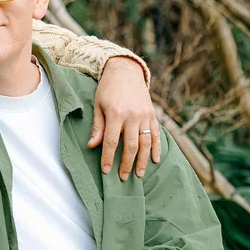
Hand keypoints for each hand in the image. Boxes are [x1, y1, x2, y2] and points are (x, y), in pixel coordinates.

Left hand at [89, 56, 160, 180]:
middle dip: (126, 164)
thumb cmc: (108, 89)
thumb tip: (92, 146)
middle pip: (131, 145)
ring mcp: (144, 115)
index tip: (106, 171)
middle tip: (123, 178)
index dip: (108, 158)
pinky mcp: (152, 114)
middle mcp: (132, 115)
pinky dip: (156, 148)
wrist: (125, 71)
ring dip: (142, 160)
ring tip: (138, 174)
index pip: (111, 141)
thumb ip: (97, 127)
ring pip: (146, 142)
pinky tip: (155, 160)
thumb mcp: (98, 105)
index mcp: (116, 113)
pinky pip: (156, 134)